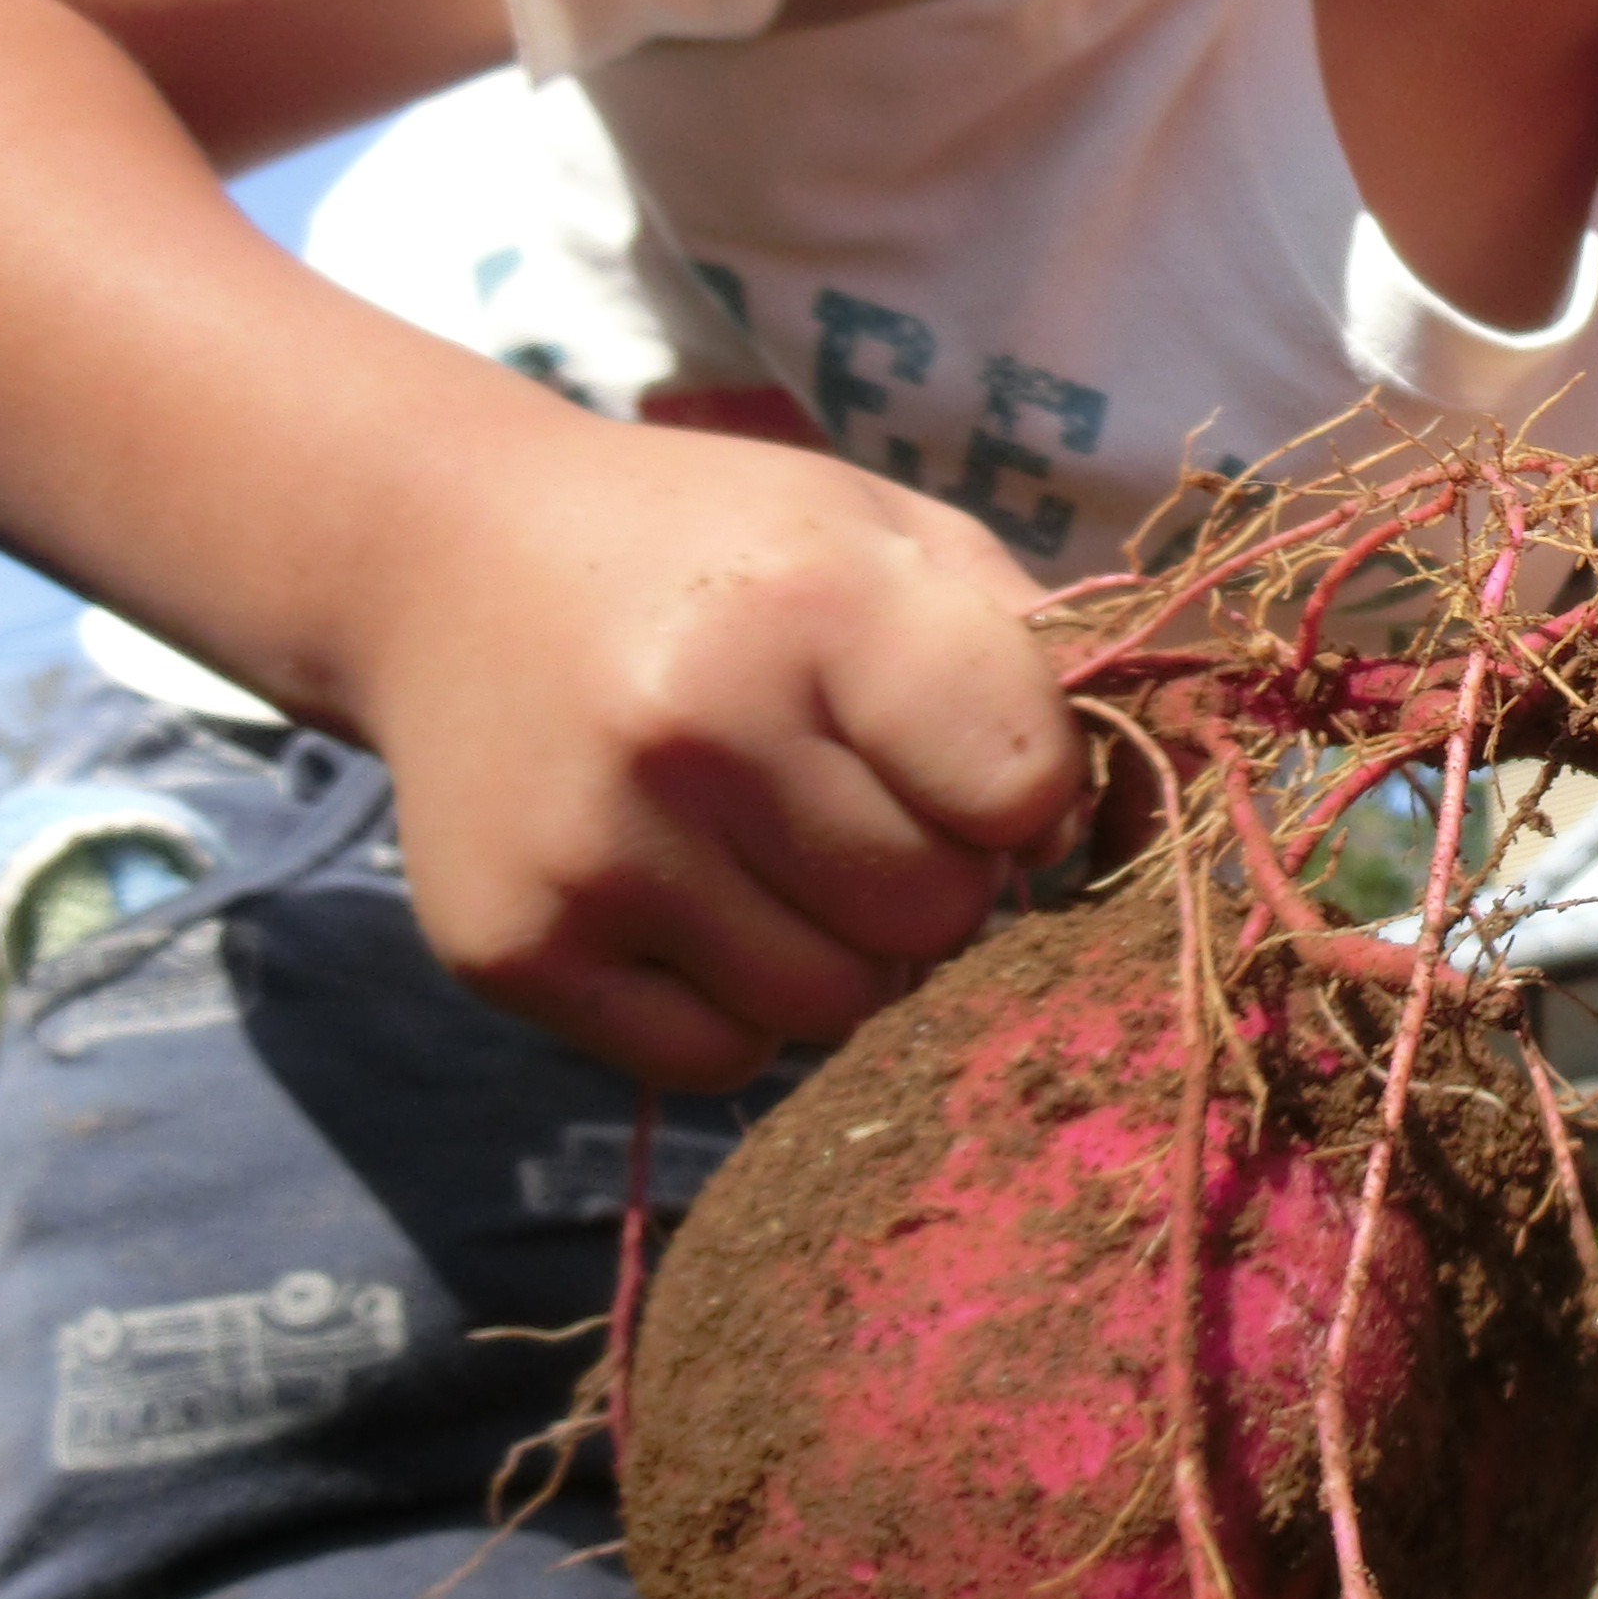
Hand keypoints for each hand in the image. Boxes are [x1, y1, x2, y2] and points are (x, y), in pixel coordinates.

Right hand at [337, 421, 1088, 1089]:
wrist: (445, 557)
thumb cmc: (719, 552)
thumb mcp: (888, 536)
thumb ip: (1035, 660)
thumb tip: (1152, 817)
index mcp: (815, 604)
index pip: (1024, 793)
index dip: (1022, 794)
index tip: (969, 758)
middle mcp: (696, 732)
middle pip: (937, 917)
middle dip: (934, 878)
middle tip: (860, 803)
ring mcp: (595, 852)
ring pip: (834, 1009)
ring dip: (842, 952)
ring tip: (777, 848)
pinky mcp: (515, 949)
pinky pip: (717, 1062)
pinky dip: (735, 1007)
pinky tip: (694, 900)